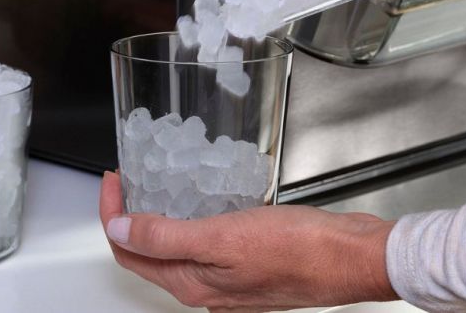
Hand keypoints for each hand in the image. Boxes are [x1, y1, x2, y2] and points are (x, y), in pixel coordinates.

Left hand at [99, 171, 397, 311]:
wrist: (352, 257)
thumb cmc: (300, 250)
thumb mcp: (222, 238)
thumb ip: (166, 236)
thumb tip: (120, 230)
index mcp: (193, 285)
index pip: (130, 253)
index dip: (113, 215)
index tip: (113, 180)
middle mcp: (207, 287)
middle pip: (149, 253)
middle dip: (131, 214)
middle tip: (130, 178)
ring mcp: (228, 278)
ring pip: (177, 248)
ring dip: (160, 216)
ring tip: (158, 182)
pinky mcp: (249, 263)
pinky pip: (206, 243)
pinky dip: (192, 219)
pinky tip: (202, 196)